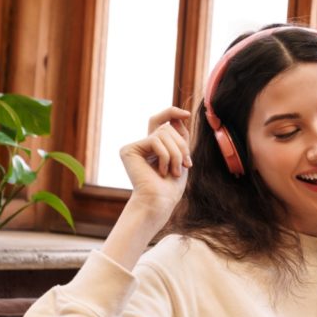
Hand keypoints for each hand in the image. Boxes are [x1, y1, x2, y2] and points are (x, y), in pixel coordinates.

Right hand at [120, 106, 192, 220]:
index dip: (172, 113)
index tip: (187, 115)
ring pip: (163, 132)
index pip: (161, 121)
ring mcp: (134, 146)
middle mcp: (142, 144)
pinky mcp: (128, 150)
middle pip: (166, 127)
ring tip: (175, 171)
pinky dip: (165, 156)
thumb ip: (179, 138)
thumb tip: (178, 117)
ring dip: (176, 153)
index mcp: (154, 146)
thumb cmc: (170, 187)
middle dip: (181, 145)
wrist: (159, 203)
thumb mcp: (181, 158)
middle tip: (186, 164)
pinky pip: (155, 140)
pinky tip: (162, 171)